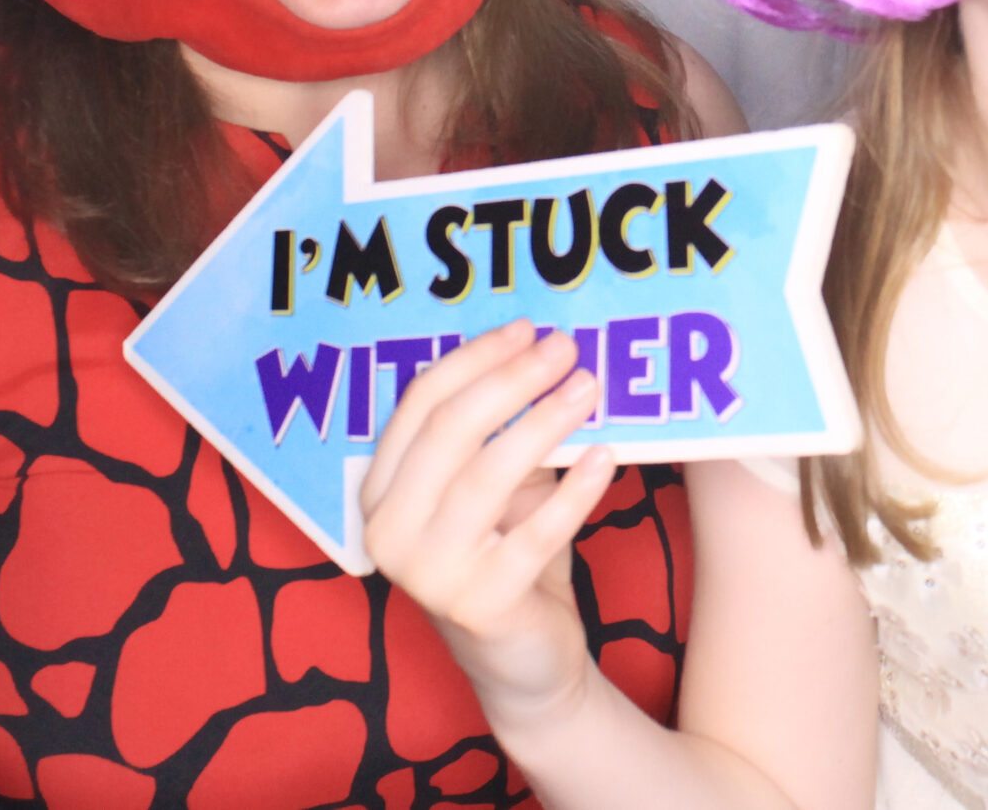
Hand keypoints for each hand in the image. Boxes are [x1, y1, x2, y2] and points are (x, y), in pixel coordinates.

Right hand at [360, 321, 618, 734]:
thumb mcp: (495, 485)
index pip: (418, 404)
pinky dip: (574, 492)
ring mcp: (430, 572)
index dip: (474, 358)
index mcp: (382, 490)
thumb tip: (542, 348)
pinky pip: (535, 533)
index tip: (526, 327)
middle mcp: (390, 531)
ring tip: (589, 387)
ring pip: (487, 474)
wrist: (523, 659)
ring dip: (544, 421)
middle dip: (511, 379)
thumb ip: (500, 429)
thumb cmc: (506, 552)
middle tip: (565, 348)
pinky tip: (605, 456)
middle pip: (450, 430)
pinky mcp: (480, 605)